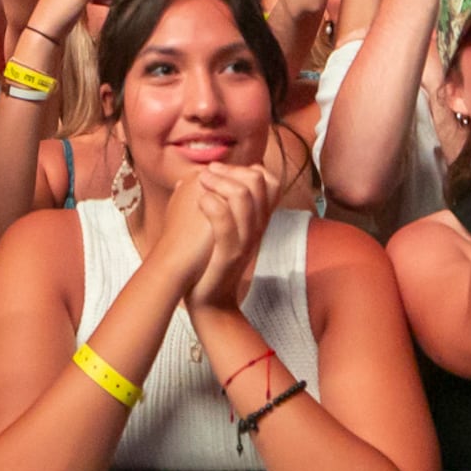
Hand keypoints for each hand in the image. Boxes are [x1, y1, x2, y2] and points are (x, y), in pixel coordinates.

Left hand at [159, 160, 271, 311]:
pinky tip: (200, 201)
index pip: (271, 181)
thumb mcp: (225, 229)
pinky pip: (226, 223)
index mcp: (258, 221)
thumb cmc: (210, 261)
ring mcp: (245, 241)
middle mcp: (257, 228)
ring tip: (201, 183)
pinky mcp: (229, 256)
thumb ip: (224, 203)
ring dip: (219, 182)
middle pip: (259, 182)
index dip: (246, 167)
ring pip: (243, 197)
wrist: (211, 302)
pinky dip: (212, 206)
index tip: (219, 170)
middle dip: (230, 170)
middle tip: (206, 173)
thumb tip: (205, 173)